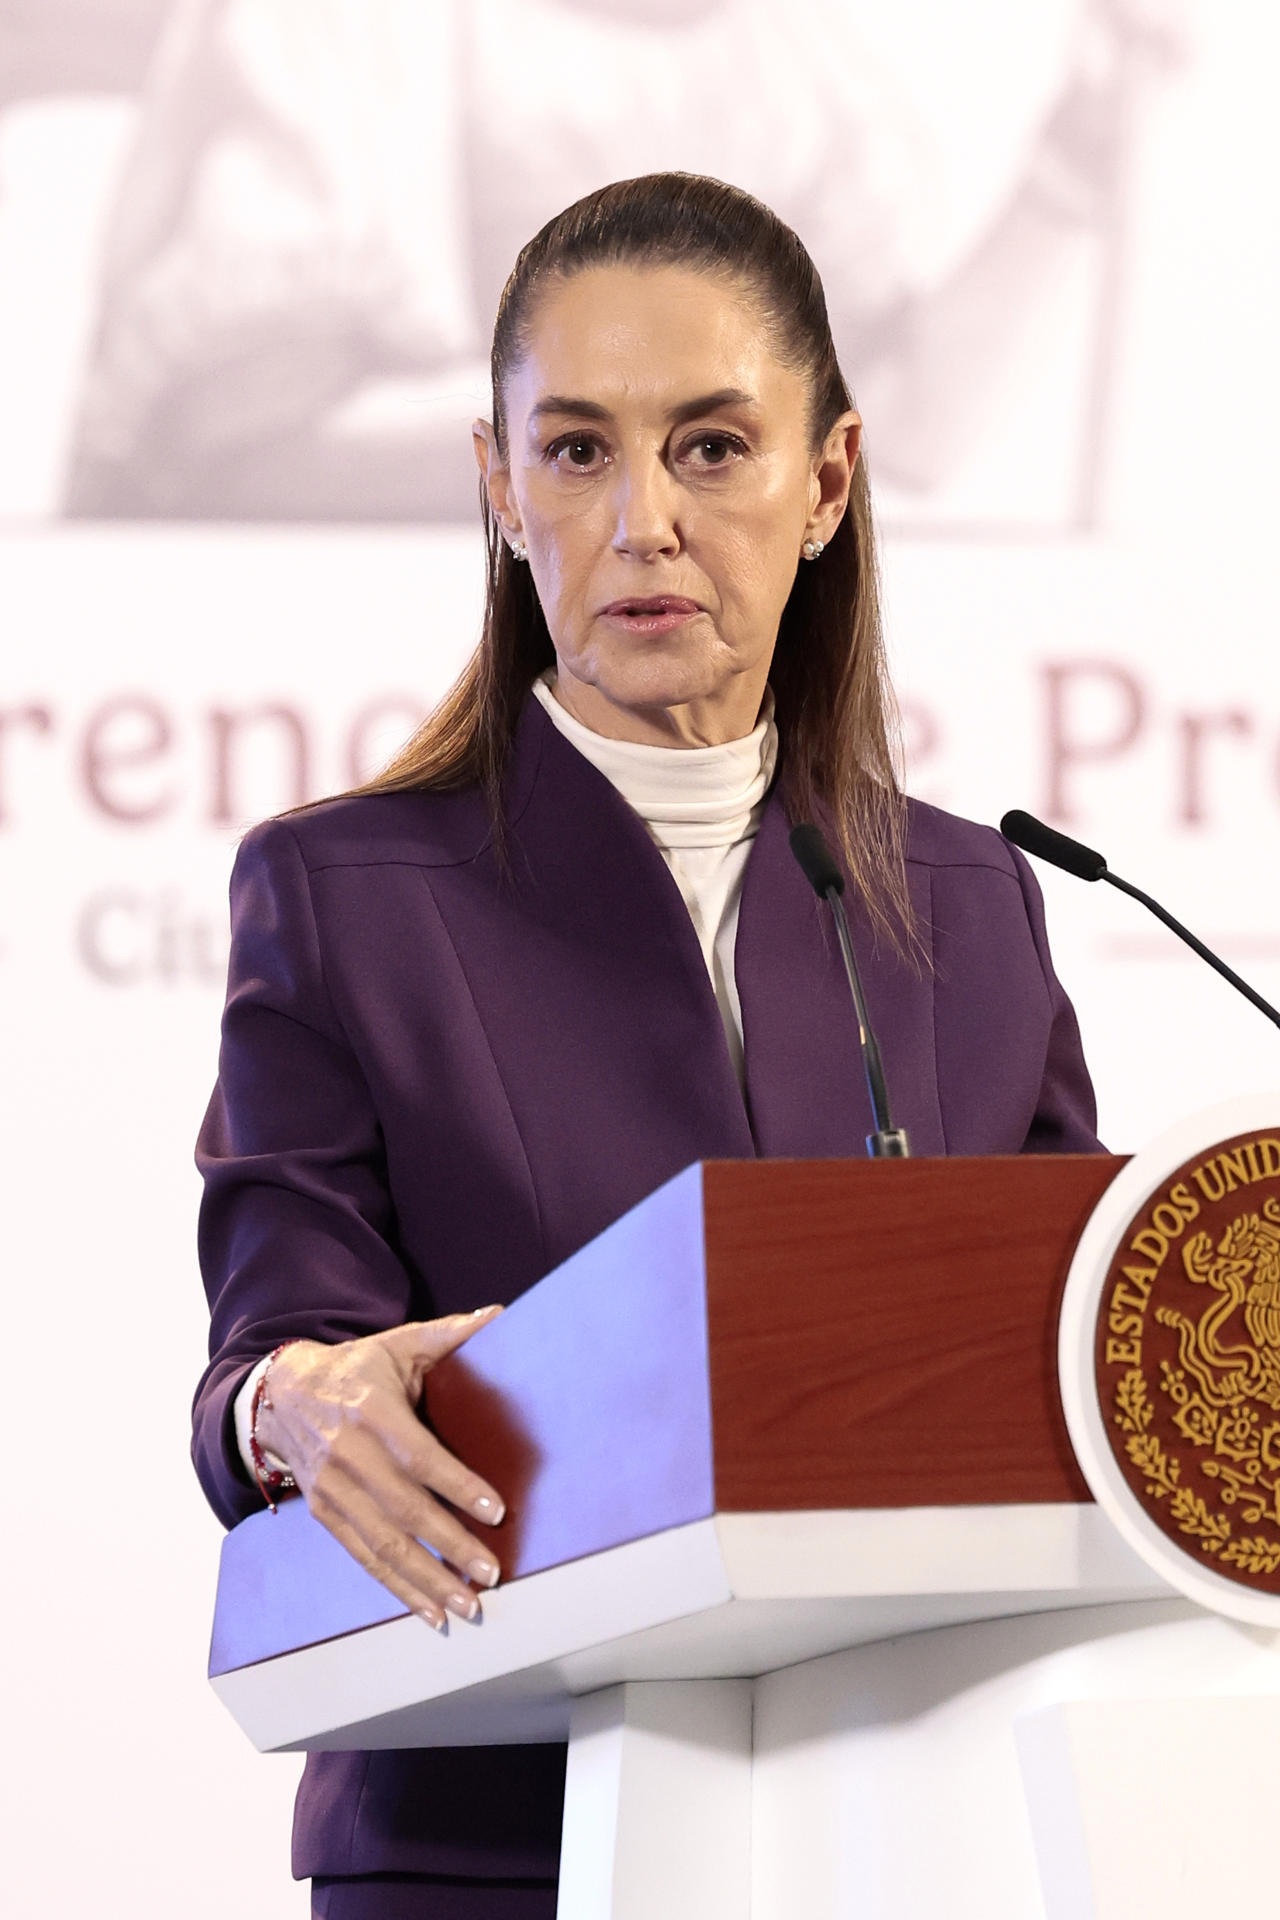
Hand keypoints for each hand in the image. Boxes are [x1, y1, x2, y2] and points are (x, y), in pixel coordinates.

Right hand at [255, 1310, 505, 1630]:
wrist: (281, 1394)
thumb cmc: (356, 1369)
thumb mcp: (397, 1344)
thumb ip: (449, 1334)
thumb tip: (500, 1314)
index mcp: (371, 1410)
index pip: (419, 1456)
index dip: (457, 1485)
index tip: (496, 1511)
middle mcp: (348, 1455)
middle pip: (403, 1509)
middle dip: (449, 1546)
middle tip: (491, 1572)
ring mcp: (332, 1490)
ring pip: (383, 1544)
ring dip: (427, 1581)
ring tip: (468, 1605)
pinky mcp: (325, 1514)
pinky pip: (364, 1558)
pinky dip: (398, 1589)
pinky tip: (431, 1611)